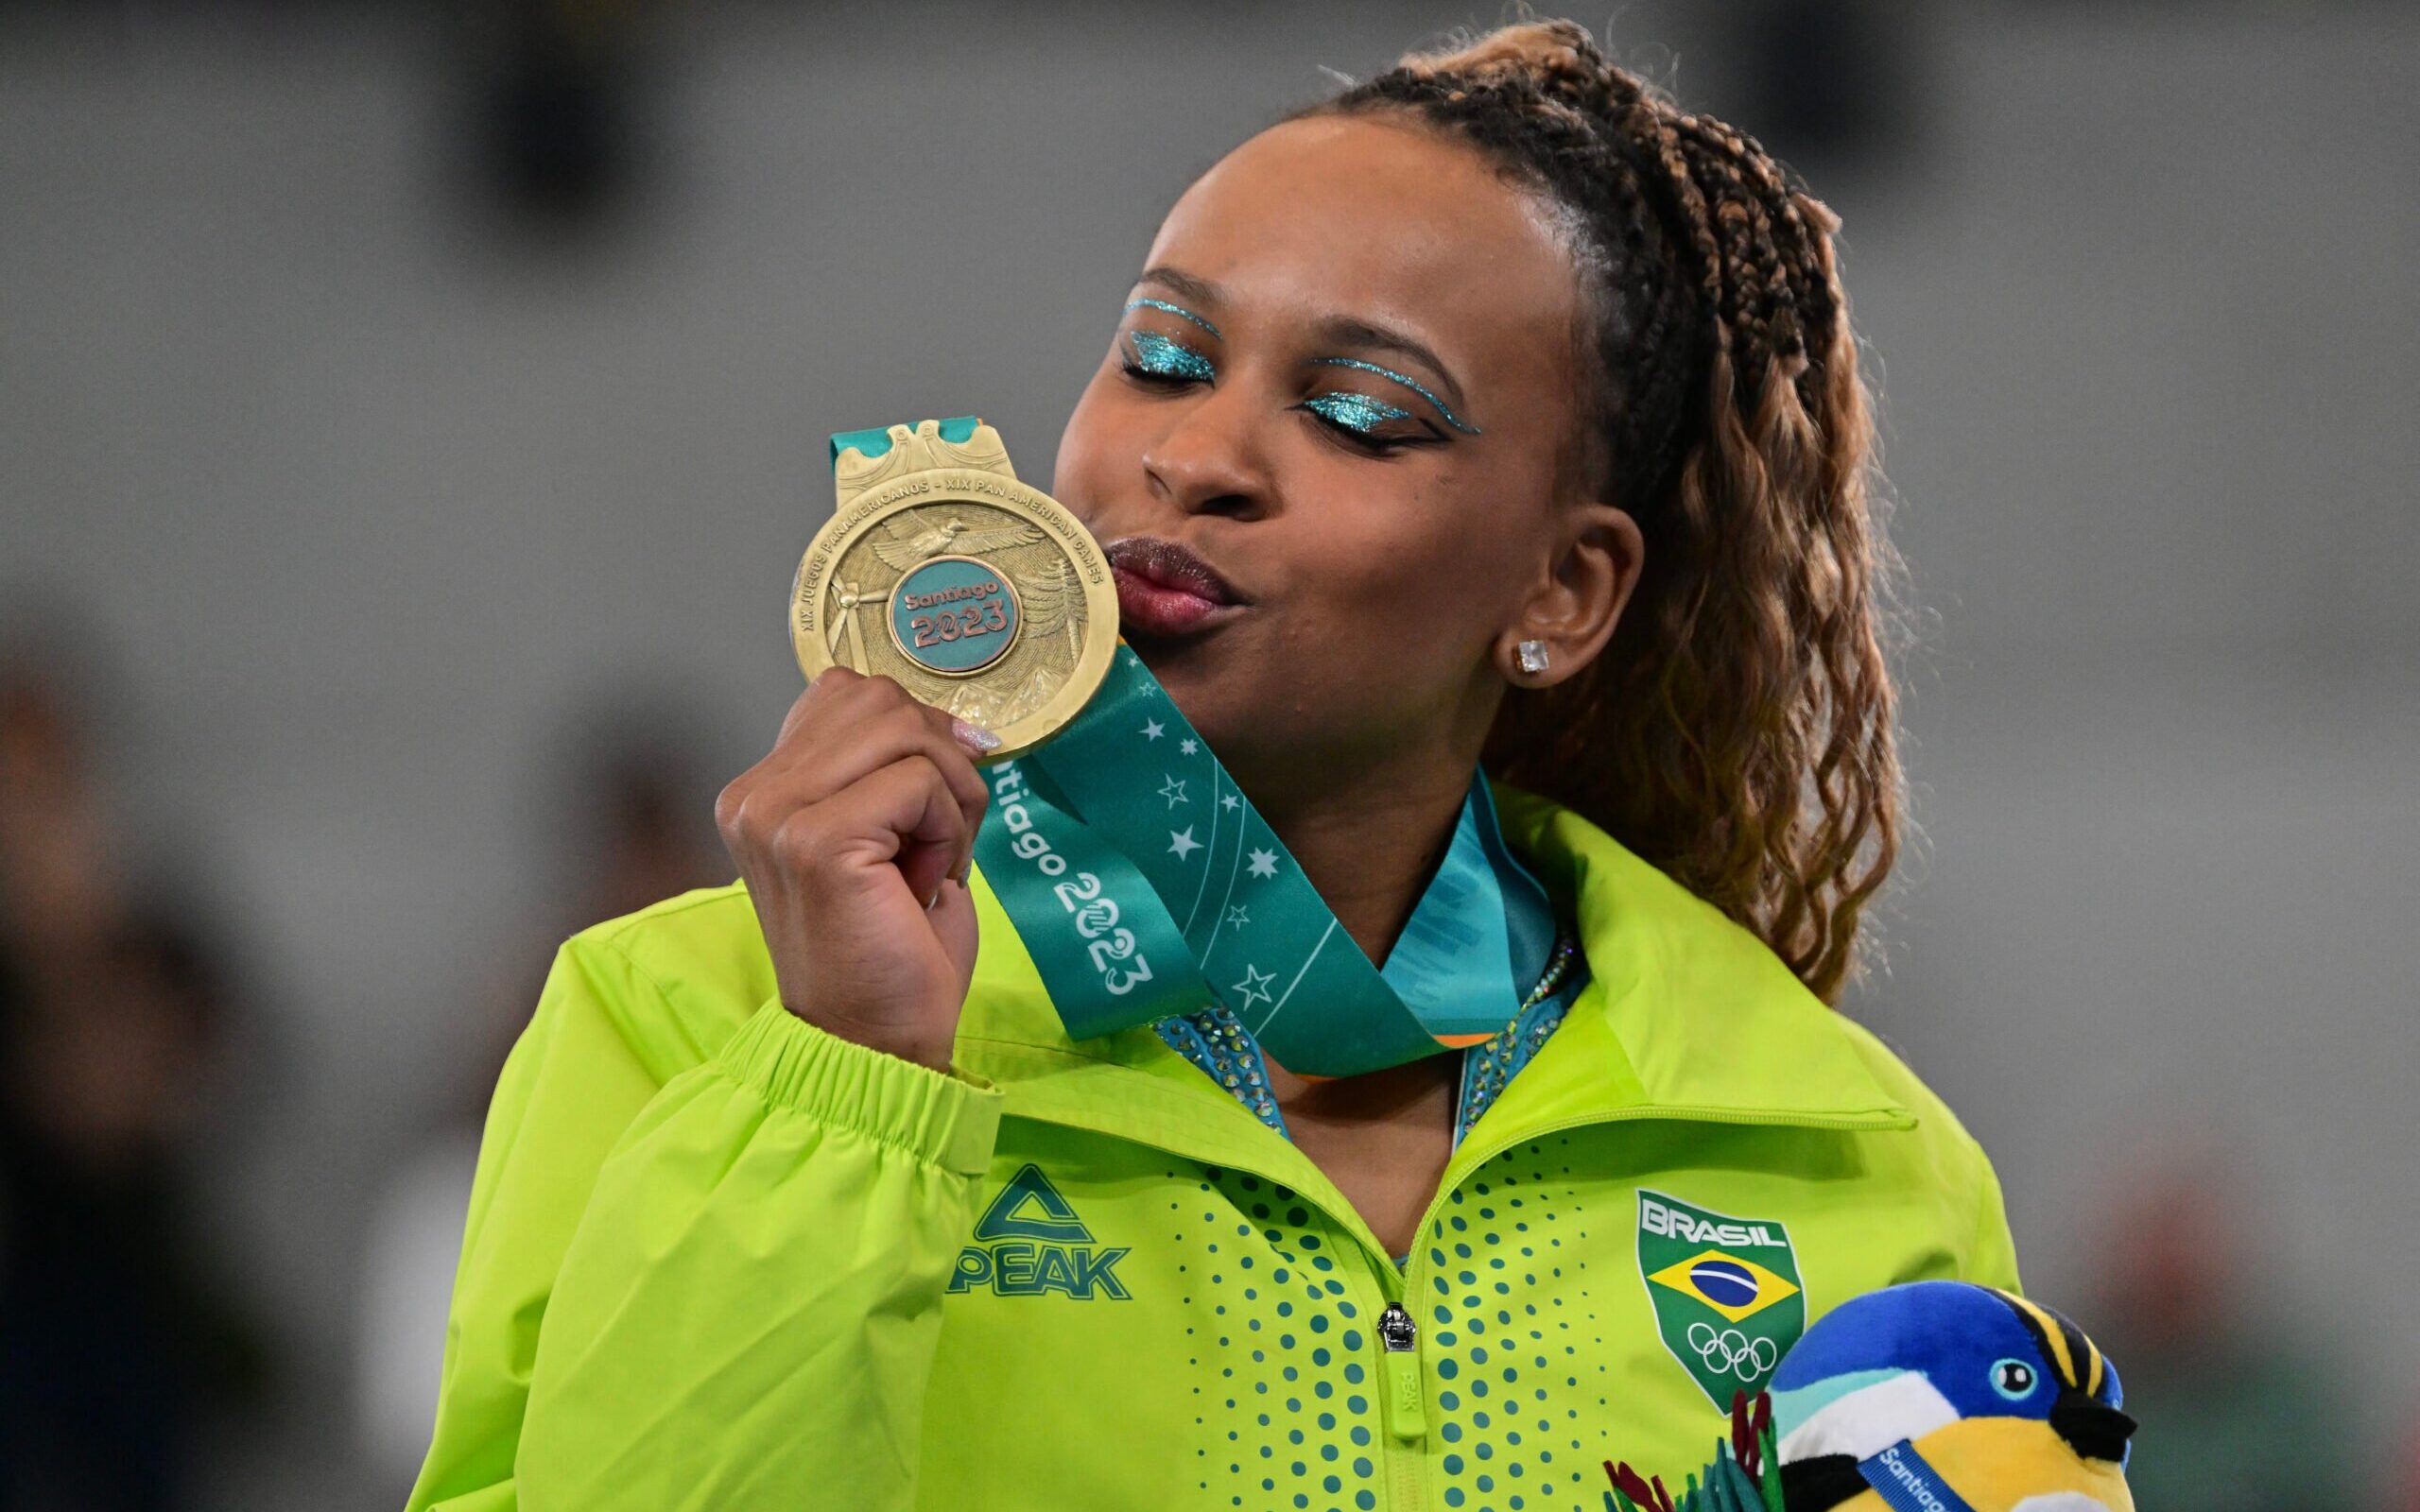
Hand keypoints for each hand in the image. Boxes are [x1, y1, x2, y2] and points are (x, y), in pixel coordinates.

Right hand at [715, 669, 998, 1069]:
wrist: (878, 1042)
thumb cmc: (893, 949)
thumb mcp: (890, 835)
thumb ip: (893, 766)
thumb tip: (959, 721)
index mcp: (762, 790)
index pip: (849, 691)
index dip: (916, 731)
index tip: (941, 794)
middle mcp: (755, 796)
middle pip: (880, 700)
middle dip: (943, 759)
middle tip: (945, 837)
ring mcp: (777, 814)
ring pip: (905, 731)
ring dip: (951, 795)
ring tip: (935, 861)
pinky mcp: (816, 840)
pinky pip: (919, 782)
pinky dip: (949, 828)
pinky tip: (926, 882)